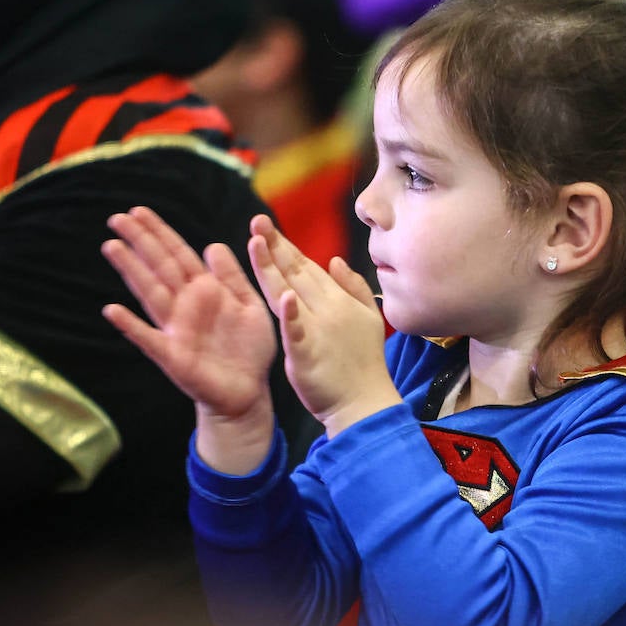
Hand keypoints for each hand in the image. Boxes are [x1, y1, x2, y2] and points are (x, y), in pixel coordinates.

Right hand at [102, 207, 275, 471]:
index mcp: (205, 290)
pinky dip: (130, 325)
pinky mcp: (172, 355)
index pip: (178, 254)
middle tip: (117, 217)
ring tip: (112, 247)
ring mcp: (175, 328)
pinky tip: (112, 310)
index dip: (160, 233)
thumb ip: (232, 277)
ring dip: (131, 270)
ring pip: (149, 292)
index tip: (138, 210)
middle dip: (140, 242)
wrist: (249, 391)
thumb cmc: (249, 348)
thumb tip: (213, 245)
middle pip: (159, 267)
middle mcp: (185, 305)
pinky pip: (148, 337)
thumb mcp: (249, 305)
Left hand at [247, 215, 400, 436]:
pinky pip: (296, 331)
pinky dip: (289, 315)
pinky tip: (283, 298)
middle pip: (295, 273)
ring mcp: (317, 330)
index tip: (266, 226)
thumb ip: (353, 286)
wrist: (366, 403)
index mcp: (337, 299)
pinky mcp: (307, 354)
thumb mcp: (369, 318)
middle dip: (274, 246)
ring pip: (288, 293)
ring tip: (256, 244)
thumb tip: (335, 260)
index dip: (285, 245)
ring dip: (271, 268)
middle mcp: (327, 309)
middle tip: (257, 221)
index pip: (306, 266)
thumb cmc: (364, 363)